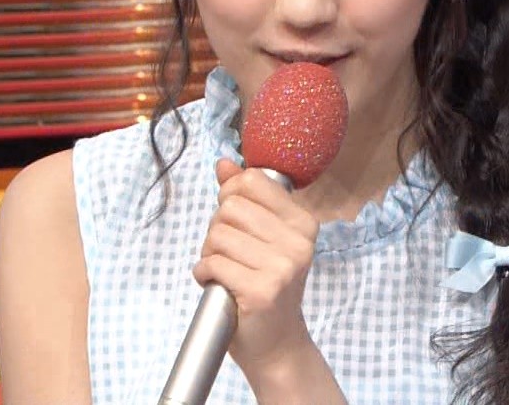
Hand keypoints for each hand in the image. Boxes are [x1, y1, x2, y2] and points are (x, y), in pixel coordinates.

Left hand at [192, 158, 320, 376]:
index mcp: (303, 222)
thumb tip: (224, 164)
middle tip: (229, 253)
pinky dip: (204, 273)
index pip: (252, 181)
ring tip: (225, 270)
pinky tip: (218, 285)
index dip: (230, 197)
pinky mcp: (262, 290)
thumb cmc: (266, 286)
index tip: (236, 222)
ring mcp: (282, 267)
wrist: (277, 344)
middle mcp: (298, 242)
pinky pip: (212, 263)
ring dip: (209, 253)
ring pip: (218, 234)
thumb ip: (245, 198)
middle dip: (217, 229)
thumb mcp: (263, 238)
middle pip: (229, 207)